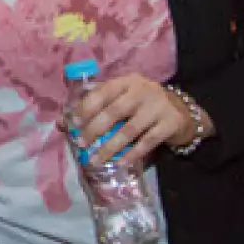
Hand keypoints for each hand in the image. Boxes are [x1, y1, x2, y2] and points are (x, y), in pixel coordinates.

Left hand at [72, 73, 197, 165]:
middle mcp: (142, 90)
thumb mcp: (121, 99)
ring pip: (129, 129)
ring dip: (110, 146)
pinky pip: (147, 142)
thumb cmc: (142, 105)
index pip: (102, 92)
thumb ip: (95, 108)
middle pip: (113, 111)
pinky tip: (119, 162)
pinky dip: (132, 153)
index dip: (85, 108)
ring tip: (95, 159)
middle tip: (81, 143)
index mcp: (126, 81)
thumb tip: (61, 123)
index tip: (73, 124)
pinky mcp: (170, 123)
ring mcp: (158, 106)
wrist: (181, 112)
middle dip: (94, 129)